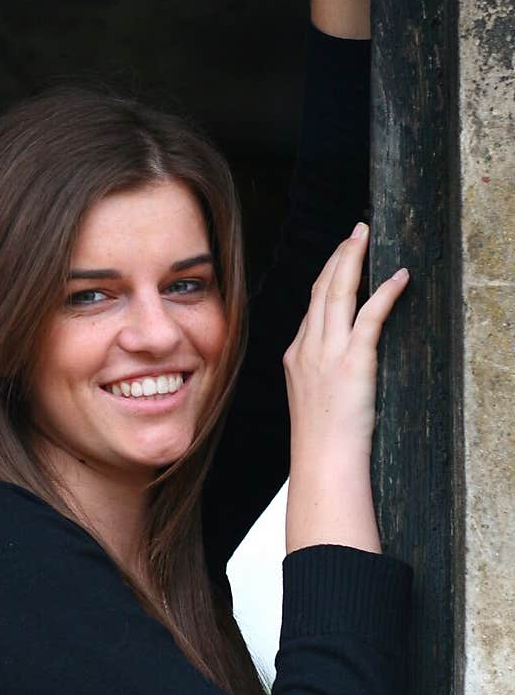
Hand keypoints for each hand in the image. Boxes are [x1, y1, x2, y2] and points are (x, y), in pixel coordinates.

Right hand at [283, 223, 409, 461]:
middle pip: (321, 289)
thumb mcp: (310, 400)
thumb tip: (335, 365)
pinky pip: (370, 317)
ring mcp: (328, 353)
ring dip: (354, 259)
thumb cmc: (321, 443)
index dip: (328, 277)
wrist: (322, 462)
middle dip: (339, 256)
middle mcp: (308, 348)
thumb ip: (318, 374)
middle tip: (355, 232)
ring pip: (338, 293)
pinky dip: (385, 293)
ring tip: (365, 237)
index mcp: (296, 356)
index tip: (340, 258)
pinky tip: (399, 277)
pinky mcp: (353, 362)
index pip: (312, 307)